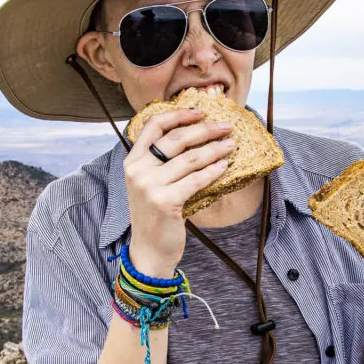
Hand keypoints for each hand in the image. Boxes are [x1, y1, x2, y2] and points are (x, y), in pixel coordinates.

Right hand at [124, 108, 235, 275]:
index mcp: (132, 161)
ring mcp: (150, 186)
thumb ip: (161, 162)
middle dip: (206, 129)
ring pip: (190, 158)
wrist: (149, 250)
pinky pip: (196, 180)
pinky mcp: (165, 202)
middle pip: (176, 139)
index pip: (153, 125)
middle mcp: (138, 171)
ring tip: (231, 145)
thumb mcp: (149, 183)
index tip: (200, 113)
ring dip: (215, 149)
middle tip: (227, 126)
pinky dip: (213, 170)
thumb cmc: (155, 215)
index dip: (178, 114)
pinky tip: (225, 165)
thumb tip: (194, 135)